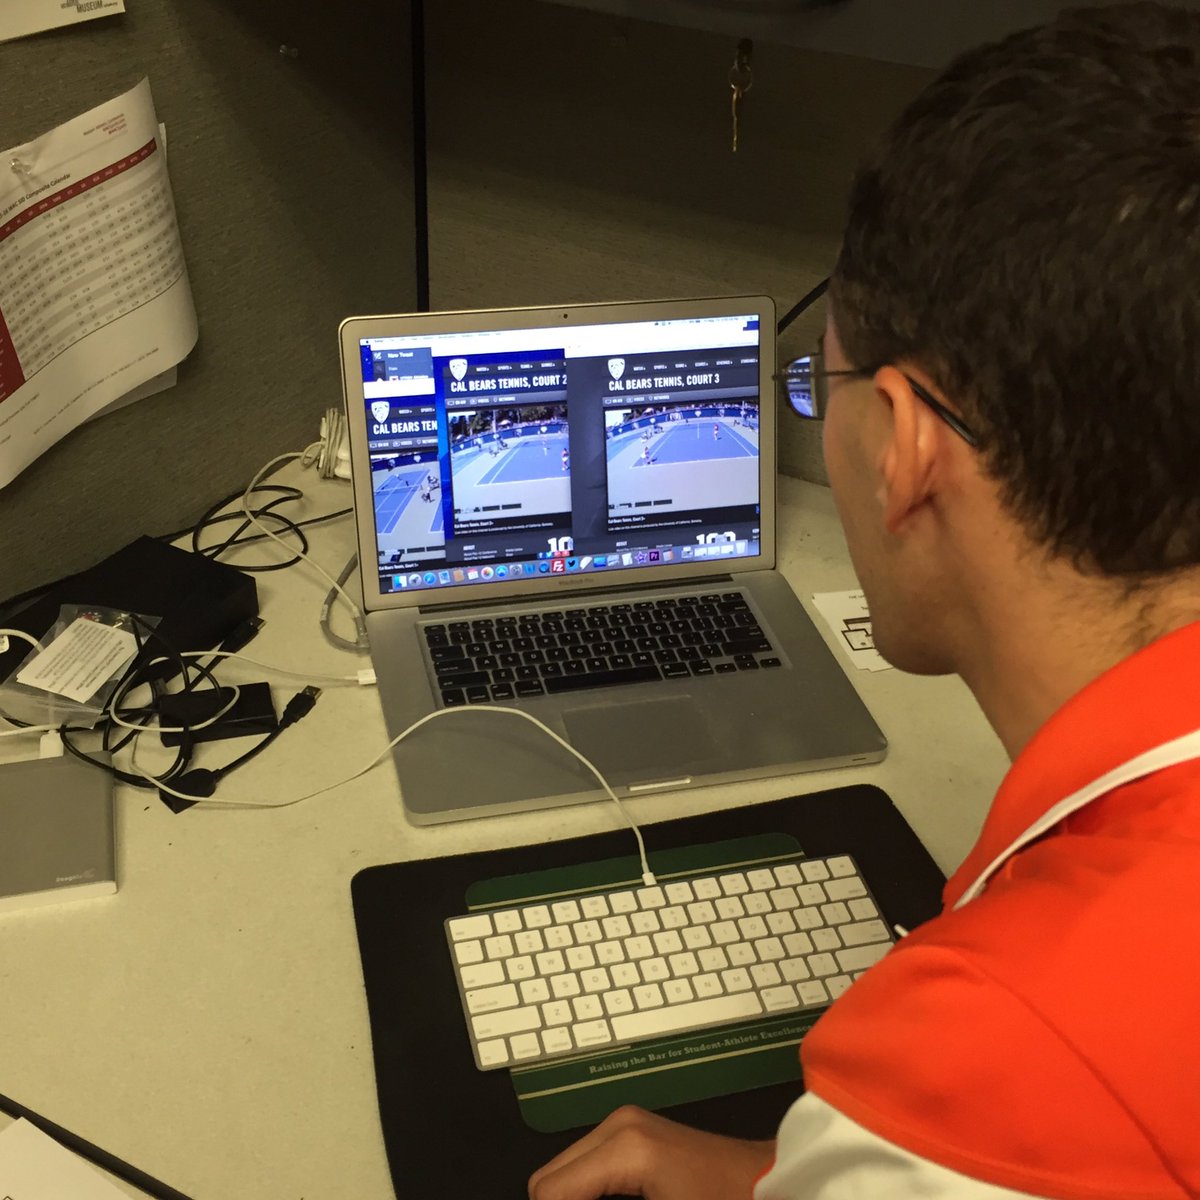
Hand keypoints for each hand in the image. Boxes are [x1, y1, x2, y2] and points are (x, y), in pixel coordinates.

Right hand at [528, 1105, 774, 1199]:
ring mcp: (625, 1123)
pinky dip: (590, 1191)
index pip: (547, 1191)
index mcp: (623, 1147)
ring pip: (565, 1171)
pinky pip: (588, 1164)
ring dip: (575, 1199)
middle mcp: (618, 1125)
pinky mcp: (633, 1131)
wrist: (770, 1183)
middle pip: (547, 1179)